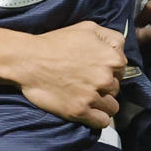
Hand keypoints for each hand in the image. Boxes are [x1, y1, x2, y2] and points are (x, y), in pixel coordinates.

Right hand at [0, 22, 123, 128]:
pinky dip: (97, 119)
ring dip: (102, 104)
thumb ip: (111, 37)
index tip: (96, 69)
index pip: (122, 69)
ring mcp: (93, 96)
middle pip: (117, 89)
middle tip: (87, 82)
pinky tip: (88, 111)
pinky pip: (102, 122)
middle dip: (104, 87)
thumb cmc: (56, 42)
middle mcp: (106, 78)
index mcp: (112, 57)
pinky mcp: (80, 111)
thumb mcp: (87, 28)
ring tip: (87, 97)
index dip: (110, 69)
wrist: (28, 60)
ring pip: (112, 107)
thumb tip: (121, 49)